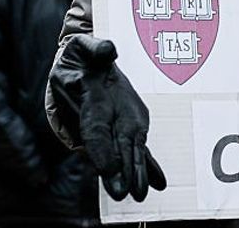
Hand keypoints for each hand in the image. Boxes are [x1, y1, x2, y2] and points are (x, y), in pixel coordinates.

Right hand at [49, 35, 166, 200]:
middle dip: (118, 170)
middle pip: (110, 149)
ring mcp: (115, 126)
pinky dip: (148, 165)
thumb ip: (95, 48)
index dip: (101, 151)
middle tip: (125, 192)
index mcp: (88, 102)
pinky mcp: (128, 127)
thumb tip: (108, 50)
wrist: (82, 67)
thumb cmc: (80, 56)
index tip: (108, 169)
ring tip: (140, 192)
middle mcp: (101, 120)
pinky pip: (138, 148)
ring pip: (126, 152)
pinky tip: (158, 182)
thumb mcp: (83, 46)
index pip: (94, 130)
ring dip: (133, 172)